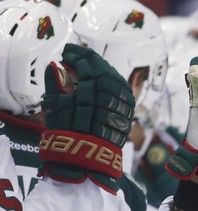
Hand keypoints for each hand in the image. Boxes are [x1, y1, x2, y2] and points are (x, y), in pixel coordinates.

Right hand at [39, 43, 134, 190]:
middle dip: (90, 59)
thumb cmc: (68, 132)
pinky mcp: (129, 112)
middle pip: (103, 68)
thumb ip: (56, 83)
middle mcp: (112, 92)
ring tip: (89, 67)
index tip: (67, 52)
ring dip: (102, 69)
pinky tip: (103, 82)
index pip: (87, 63)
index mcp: (93, 87)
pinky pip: (123, 90)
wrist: (88, 156)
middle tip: (77, 56)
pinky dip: (113, 82)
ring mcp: (123, 102)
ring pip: (115, 78)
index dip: (77, 54)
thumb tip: (56, 66)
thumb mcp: (55, 106)